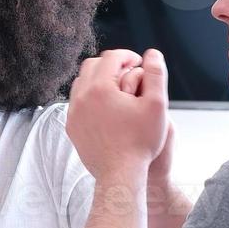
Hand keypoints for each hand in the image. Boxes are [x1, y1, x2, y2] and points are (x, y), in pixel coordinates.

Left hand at [68, 48, 169, 181]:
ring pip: (82, 83)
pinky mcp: (71, 127)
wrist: (120, 174)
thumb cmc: (140, 142)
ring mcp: (73, 113)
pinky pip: (77, 103)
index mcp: (100, 88)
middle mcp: (81, 97)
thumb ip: (156, 74)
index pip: (111, 57)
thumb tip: (153, 54)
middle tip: (129, 72)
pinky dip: (90, 97)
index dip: (128, 56)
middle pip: (92, 65)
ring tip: (119, 88)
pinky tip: (107, 107)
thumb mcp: (157, 105)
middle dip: (112, 64)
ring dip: (99, 79)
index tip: (139, 63)